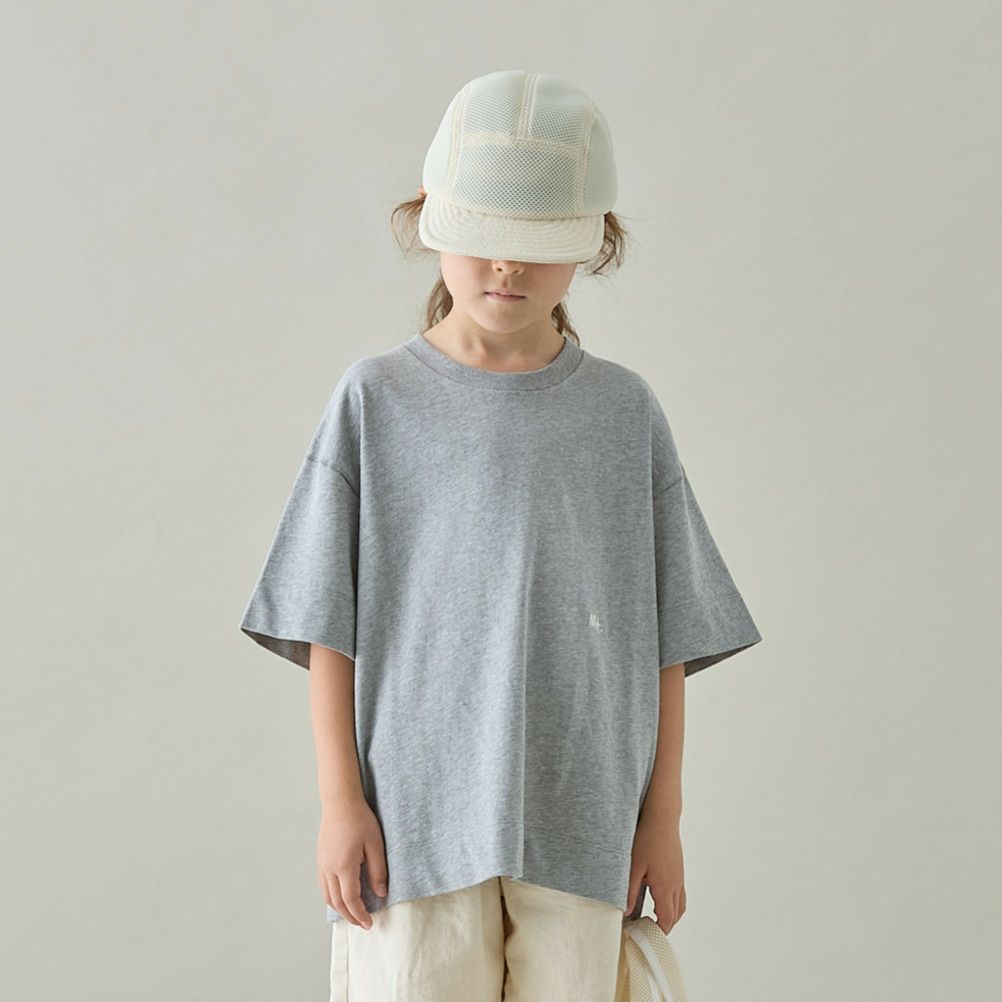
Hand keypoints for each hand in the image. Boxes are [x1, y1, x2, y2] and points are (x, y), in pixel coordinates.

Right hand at [317, 796, 387, 928]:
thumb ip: (378, 870)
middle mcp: (329, 869)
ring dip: (340, 909)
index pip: (351, 900)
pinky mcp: (320, 860)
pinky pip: (324, 886)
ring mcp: (322, 865)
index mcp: (344, 866)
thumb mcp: (375, 844)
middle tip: (363, 924)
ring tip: (354, 914)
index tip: (369, 923)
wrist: (340, 802)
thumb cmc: (359, 820)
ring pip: (328, 896)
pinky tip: (342, 897)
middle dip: (350, 917)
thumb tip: (381, 894)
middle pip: (337, 902)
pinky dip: (332, 897)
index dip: (360, 914)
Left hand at [624, 811, 685, 934]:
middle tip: (648, 928)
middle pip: (676, 915)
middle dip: (664, 925)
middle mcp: (676, 884)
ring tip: (652, 914)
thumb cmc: (647, 839)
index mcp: (665, 887)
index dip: (658, 931)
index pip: (667, 920)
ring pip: (680, 903)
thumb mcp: (633, 866)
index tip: (646, 935)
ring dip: (670, 913)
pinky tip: (656, 893)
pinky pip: (679, 891)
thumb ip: (629, 891)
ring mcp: (679, 876)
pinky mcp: (678, 867)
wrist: (662, 817)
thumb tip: (625, 912)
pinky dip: (671, 900)